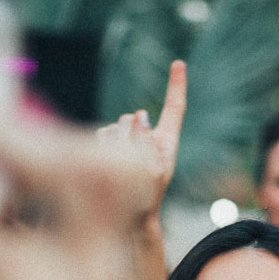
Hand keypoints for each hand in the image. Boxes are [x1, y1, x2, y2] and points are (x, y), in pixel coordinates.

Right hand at [93, 59, 186, 223]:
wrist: (127, 217)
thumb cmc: (145, 199)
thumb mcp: (151, 174)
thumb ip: (146, 143)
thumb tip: (139, 116)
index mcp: (167, 141)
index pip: (174, 108)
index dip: (176, 85)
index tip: (179, 63)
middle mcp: (147, 136)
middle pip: (133, 118)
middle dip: (128, 137)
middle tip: (131, 167)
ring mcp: (127, 138)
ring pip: (114, 126)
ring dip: (114, 147)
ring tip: (121, 173)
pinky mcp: (109, 143)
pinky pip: (100, 135)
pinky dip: (102, 149)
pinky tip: (108, 167)